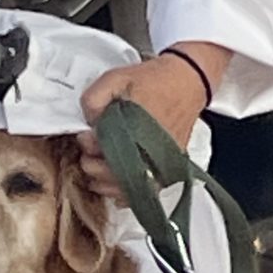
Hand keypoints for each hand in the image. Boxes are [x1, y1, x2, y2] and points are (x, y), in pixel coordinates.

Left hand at [77, 44, 230, 198]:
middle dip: (93, 165)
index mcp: (134, 131)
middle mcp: (149, 152)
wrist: (187, 81)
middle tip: (90, 152)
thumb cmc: (154, 81)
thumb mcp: (116, 78)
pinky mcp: (168, 170)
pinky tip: (118, 185)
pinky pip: (144, 193)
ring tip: (101, 168)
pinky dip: (127, 194)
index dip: (88, 146)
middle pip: (111, 176)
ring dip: (106, 183)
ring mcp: (160, 165)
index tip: (85, 137)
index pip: (102, 152)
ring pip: (126, 190)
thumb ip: (94, 99)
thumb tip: (87, 123)